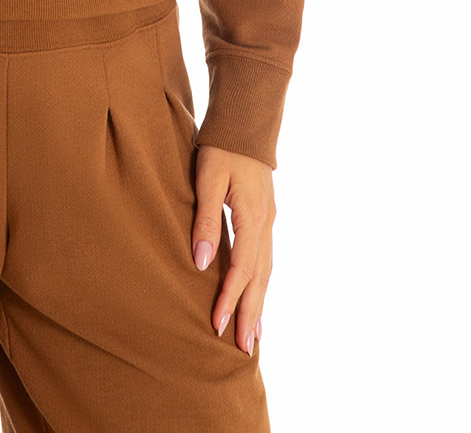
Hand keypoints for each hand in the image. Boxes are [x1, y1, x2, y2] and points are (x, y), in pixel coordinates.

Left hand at [192, 145, 274, 354]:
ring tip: (253, 336)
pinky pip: (266, 259)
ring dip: (259, 303)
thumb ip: (205, 220)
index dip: (229, 299)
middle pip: (260, 278)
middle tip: (243, 349)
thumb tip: (202, 262)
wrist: (245, 122)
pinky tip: (256, 296)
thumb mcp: (207, 179)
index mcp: (252, 217)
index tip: (217, 326)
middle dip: (250, 314)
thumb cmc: (221, 148)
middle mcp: (266, 224)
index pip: (242, 269)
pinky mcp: (265, 217)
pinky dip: (262, 283)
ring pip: (266, 271)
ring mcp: (269, 221)